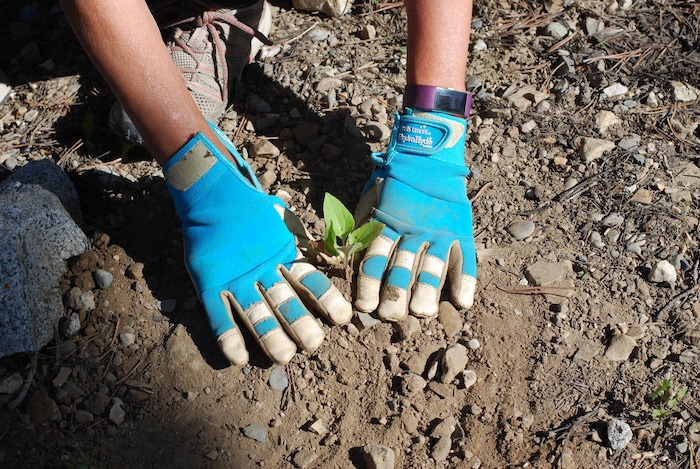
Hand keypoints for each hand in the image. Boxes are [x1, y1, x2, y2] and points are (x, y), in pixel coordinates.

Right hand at [164, 124, 351, 364]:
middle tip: (314, 345)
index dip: (327, 300)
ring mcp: (236, 279)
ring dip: (270, 336)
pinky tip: (239, 358)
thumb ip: (304, 239)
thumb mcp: (285, 220)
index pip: (311, 281)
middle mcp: (263, 270)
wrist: (213, 194)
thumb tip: (332, 253)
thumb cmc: (253, 209)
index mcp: (284, 255)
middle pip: (286, 302)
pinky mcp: (210, 284)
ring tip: (284, 356)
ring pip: (256, 312)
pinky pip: (218, 315)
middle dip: (301, 324)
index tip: (344, 318)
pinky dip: (228, 337)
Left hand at [355, 109, 475, 320]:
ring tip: (422, 312)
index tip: (364, 307)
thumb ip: (358, 226)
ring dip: (426, 290)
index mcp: (388, 223)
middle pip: (402, 265)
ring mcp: (439, 231)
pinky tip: (462, 302)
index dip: (369, 282)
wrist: (429, 155)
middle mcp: (414, 230)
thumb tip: (334, 253)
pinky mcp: (461, 231)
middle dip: (395, 292)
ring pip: (432, 264)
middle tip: (390, 315)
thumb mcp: (370, 200)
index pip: (376, 256)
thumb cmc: (393, 185)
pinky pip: (465, 258)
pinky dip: (465, 280)